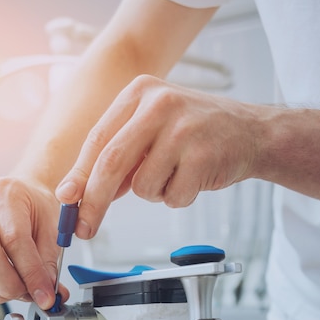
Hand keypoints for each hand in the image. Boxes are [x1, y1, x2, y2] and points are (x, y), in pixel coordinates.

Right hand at [0, 177, 65, 308]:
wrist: (25, 197)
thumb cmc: (38, 209)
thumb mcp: (53, 229)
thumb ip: (49, 262)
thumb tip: (46, 294)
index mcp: (5, 195)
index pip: (14, 239)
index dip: (31, 273)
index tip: (45, 295)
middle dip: (9, 284)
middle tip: (31, 294)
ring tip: (20, 291)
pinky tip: (6, 287)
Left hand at [56, 74, 258, 238]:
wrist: (252, 132)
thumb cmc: (195, 134)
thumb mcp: (152, 130)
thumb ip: (118, 156)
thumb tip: (78, 193)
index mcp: (140, 92)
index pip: (97, 140)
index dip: (79, 175)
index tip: (67, 200)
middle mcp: (160, 105)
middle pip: (111, 163)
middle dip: (94, 202)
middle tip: (85, 227)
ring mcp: (183, 130)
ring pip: (143, 187)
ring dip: (154, 193)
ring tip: (176, 172)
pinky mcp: (203, 156)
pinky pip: (172, 197)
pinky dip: (178, 198)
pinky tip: (194, 177)